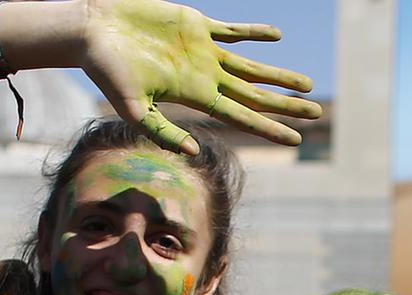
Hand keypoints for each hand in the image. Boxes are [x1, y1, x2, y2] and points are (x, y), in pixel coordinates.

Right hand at [75, 0, 320, 152]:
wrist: (95, 30)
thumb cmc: (107, 71)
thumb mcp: (133, 109)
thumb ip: (163, 132)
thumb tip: (196, 152)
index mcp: (195, 96)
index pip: (242, 116)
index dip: (270, 127)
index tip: (297, 139)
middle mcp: (204, 76)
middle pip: (255, 95)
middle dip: (285, 105)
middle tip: (317, 113)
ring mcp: (202, 51)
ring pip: (251, 66)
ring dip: (279, 75)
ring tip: (307, 85)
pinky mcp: (196, 25)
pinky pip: (232, 31)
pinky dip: (254, 33)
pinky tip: (276, 38)